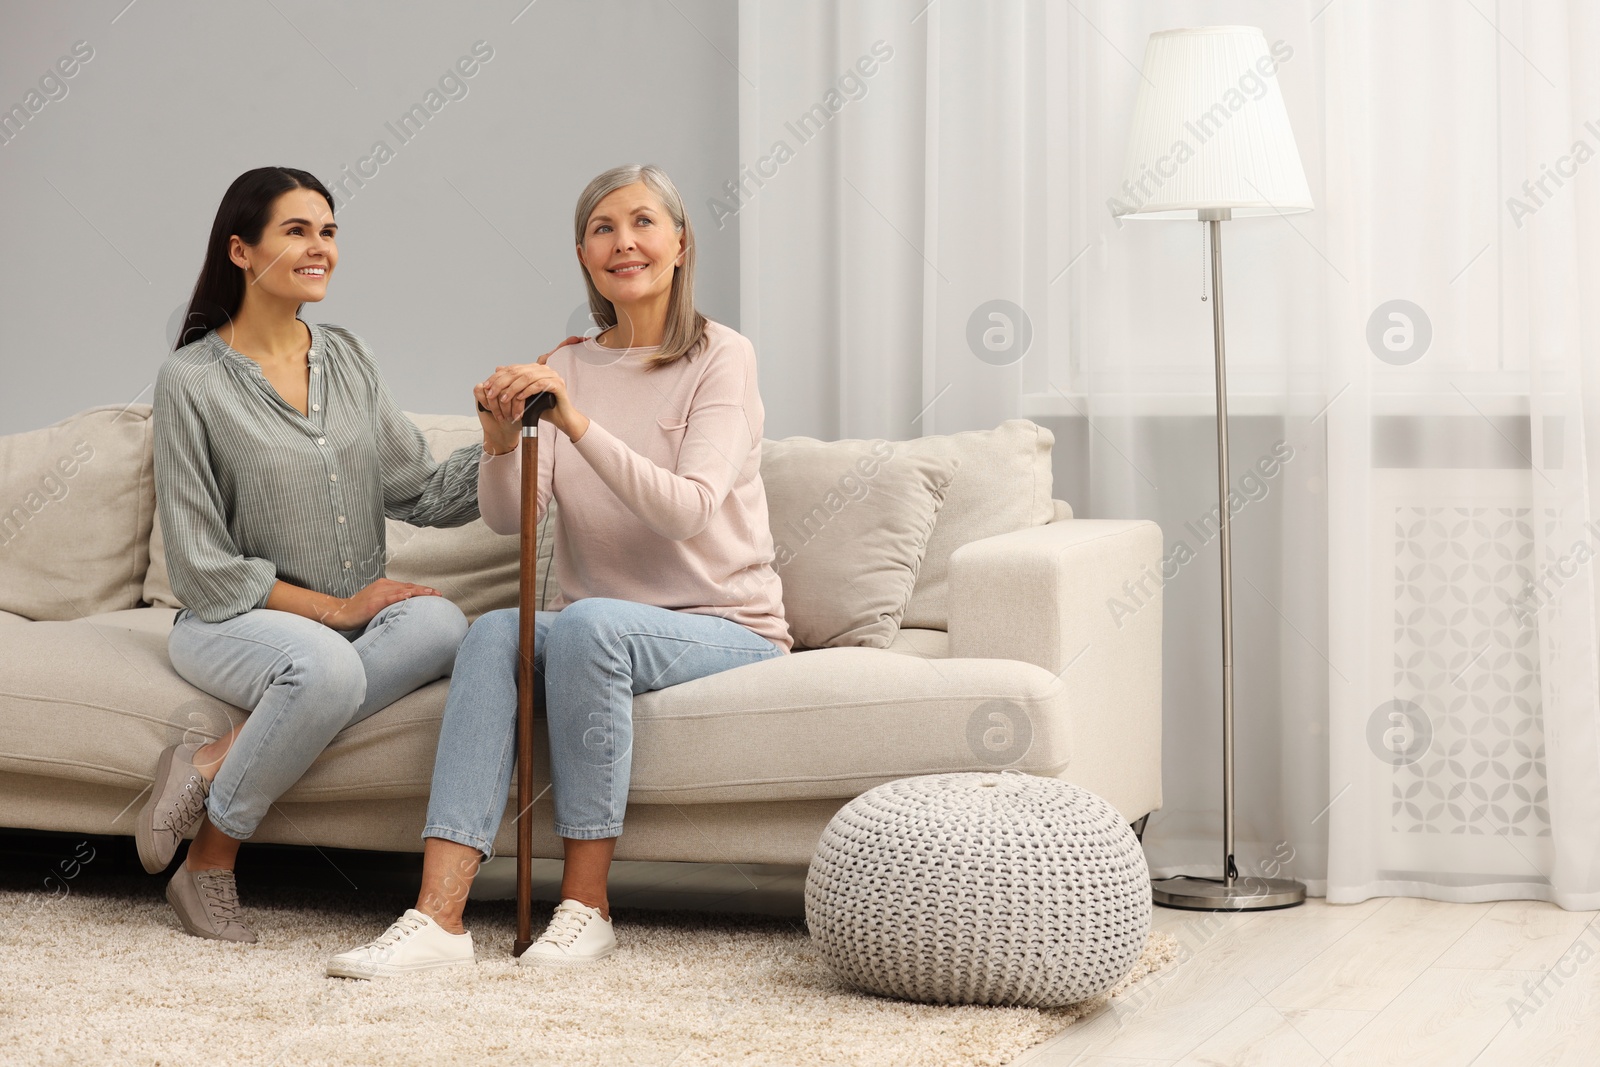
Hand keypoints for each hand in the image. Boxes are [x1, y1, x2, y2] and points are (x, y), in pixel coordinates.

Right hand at [322, 578, 441, 629]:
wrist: (341, 613)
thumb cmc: (359, 610)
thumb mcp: (378, 603)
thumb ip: (391, 601)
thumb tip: (406, 606)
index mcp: (385, 585)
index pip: (408, 586)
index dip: (422, 590)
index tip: (436, 593)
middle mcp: (383, 586)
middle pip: (408, 587)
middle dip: (425, 590)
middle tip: (439, 594)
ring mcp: (378, 593)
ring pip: (402, 591)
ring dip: (418, 592)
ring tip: (431, 594)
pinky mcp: (373, 602)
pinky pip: (389, 598)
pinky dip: (400, 596)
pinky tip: (409, 596)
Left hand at [477, 336, 587, 452]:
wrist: (561, 419)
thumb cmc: (543, 408)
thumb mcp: (523, 396)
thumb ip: (513, 383)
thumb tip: (497, 369)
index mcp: (536, 369)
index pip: (513, 368)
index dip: (498, 377)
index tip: (486, 387)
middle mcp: (544, 369)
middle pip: (519, 371)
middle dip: (502, 382)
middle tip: (492, 393)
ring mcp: (553, 375)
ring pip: (528, 377)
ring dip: (513, 388)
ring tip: (503, 399)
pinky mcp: (558, 384)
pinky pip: (540, 385)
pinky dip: (527, 391)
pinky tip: (518, 398)